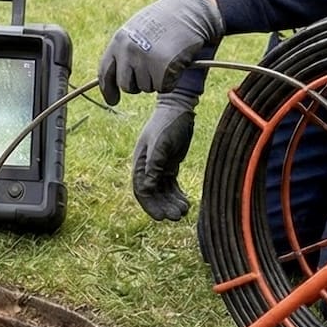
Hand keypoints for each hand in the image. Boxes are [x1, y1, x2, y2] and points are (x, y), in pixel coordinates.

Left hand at [97, 0, 222, 104]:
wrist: (192, 11)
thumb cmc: (167, 19)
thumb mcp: (138, 29)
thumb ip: (126, 49)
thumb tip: (117, 76)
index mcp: (119, 39)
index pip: (105, 71)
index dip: (107, 90)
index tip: (112, 100)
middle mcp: (128, 51)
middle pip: (126, 85)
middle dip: (137, 85)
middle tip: (152, 72)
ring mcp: (145, 60)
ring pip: (146, 88)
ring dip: (157, 80)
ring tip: (166, 58)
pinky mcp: (163, 69)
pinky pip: (164, 88)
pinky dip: (171, 81)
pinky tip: (175, 62)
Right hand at [132, 89, 198, 220]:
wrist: (179, 109)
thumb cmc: (168, 124)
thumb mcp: (161, 145)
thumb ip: (153, 166)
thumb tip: (145, 189)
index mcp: (140, 161)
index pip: (141, 190)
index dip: (150, 206)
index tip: (161, 217)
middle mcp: (147, 166)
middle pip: (152, 193)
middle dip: (163, 207)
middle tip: (177, 216)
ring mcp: (158, 166)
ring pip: (162, 191)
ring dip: (171, 203)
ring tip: (185, 209)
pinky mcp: (169, 165)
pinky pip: (171, 185)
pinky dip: (177, 195)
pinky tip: (186, 202)